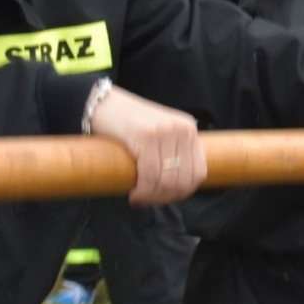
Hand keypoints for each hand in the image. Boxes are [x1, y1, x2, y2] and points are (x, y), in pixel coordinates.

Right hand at [86, 85, 205, 204]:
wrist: (104, 102)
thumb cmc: (129, 124)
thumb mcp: (160, 136)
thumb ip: (171, 154)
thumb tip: (175, 190)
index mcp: (189, 130)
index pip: (199, 173)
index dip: (183, 192)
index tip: (165, 198)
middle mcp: (183, 129)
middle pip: (184, 180)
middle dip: (165, 197)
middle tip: (148, 200)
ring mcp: (166, 131)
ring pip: (167, 180)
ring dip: (152, 197)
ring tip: (139, 198)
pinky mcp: (146, 135)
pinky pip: (150, 174)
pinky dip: (143, 191)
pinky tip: (134, 194)